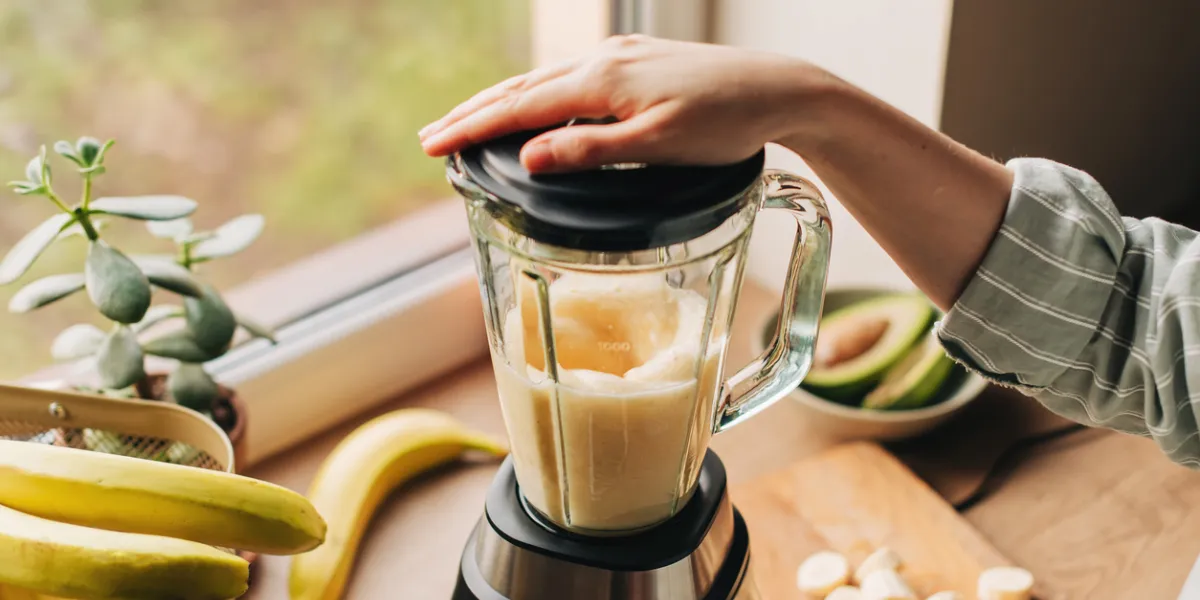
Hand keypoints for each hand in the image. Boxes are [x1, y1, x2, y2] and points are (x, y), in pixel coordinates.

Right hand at [419, 35, 835, 171]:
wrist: (778, 89)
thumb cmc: (726, 122)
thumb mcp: (659, 146)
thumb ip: (592, 151)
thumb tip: (529, 155)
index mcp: (602, 83)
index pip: (519, 107)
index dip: (472, 128)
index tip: (432, 146)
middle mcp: (604, 62)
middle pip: (521, 88)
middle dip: (472, 113)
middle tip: (429, 137)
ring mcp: (620, 58)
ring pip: (543, 81)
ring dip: (500, 103)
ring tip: (466, 122)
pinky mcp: (636, 62)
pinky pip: (569, 78)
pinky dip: (536, 95)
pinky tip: (534, 108)